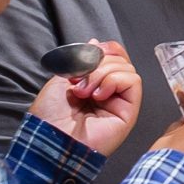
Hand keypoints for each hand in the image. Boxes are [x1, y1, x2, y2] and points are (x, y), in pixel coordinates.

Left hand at [27, 41, 142, 156]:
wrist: (50, 140)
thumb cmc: (50, 116)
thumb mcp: (61, 78)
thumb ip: (80, 60)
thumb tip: (96, 43)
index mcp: (94, 84)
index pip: (113, 56)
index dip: (104, 49)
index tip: (87, 53)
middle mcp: (110, 92)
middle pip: (120, 59)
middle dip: (98, 63)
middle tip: (79, 80)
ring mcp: (120, 102)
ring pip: (127, 68)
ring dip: (103, 73)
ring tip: (85, 92)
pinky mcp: (129, 112)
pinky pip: (133, 81)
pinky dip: (114, 80)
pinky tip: (98, 95)